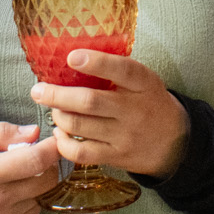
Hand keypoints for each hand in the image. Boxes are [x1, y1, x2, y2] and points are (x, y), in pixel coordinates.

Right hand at [0, 121, 61, 213]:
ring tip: (14, 177)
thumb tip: (32, 133)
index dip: (51, 148)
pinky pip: (32, 213)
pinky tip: (10, 194)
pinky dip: (28, 201)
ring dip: (36, 184)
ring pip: (40, 197)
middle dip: (48, 164)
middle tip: (35, 156)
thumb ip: (0, 132)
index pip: (34, 160)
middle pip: (46, 180)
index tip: (55, 140)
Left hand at [30, 49, 189, 178]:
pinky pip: (82, 153)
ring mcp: (125, 136)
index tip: (71, 57)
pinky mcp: (116, 157)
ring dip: (58, 116)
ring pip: (80, 126)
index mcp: (144, 84)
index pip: (122, 70)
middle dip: (57, 95)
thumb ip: (117, 70)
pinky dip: (63, 143)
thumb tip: (73, 56)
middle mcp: (134, 110)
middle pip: (89, 101)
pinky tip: (59, 133)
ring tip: (52, 108)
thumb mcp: (145, 81)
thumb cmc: (151, 103)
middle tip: (38, 90)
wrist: (175, 143)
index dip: (96, 62)